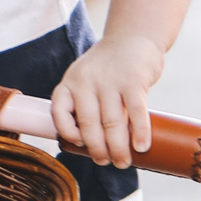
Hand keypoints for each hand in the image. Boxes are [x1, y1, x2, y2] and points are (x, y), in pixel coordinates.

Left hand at [50, 33, 162, 168]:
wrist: (134, 37)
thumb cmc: (108, 67)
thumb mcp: (86, 79)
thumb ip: (85, 105)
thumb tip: (93, 145)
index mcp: (70, 82)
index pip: (59, 112)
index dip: (67, 132)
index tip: (80, 145)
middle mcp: (86, 81)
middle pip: (88, 124)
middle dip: (98, 149)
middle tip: (107, 163)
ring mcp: (110, 80)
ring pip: (112, 122)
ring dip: (118, 147)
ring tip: (123, 162)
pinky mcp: (133, 80)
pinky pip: (136, 112)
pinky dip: (139, 132)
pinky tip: (141, 146)